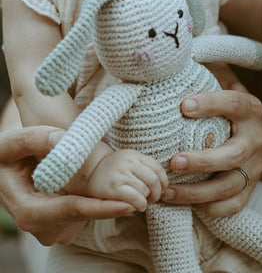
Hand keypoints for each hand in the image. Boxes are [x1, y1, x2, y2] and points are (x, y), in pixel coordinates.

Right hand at [0, 126, 134, 244]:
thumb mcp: (11, 144)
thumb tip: (61, 138)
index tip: (126, 203)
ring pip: (87, 216)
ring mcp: (51, 227)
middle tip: (143, 194)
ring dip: (107, 203)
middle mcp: (40, 225)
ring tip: (129, 189)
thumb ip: (34, 139)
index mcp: (28, 211)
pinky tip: (113, 188)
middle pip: (84, 216)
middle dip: (112, 205)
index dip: (100, 207)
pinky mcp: (60, 222)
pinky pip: (86, 213)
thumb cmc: (5, 154)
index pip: (71, 210)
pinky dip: (100, 201)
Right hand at [86, 149, 168, 211]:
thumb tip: (164, 183)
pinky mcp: (113, 188)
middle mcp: (128, 162)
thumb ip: (144, 167)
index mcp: (134, 155)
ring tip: (145, 203)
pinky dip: (140, 205)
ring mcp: (120, 175)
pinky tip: (138, 207)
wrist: (88, 173)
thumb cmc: (113, 170)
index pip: (157, 168)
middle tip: (155, 198)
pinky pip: (134, 198)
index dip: (164, 181)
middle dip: (158, 192)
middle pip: (153, 180)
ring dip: (148, 200)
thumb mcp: (129, 161)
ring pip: (145, 190)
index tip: (163, 189)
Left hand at [163, 77, 261, 217]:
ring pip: (230, 184)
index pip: (233, 103)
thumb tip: (171, 58)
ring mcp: (256, 166)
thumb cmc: (226, 107)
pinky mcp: (251, 187)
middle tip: (173, 161)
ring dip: (198, 192)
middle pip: (233, 153)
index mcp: (250, 109)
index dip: (211, 104)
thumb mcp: (223, 84)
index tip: (183, 105)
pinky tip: (188, 206)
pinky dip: (212, 209)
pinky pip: (234, 204)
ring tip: (167, 191)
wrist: (255, 134)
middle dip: (202, 160)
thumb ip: (205, 72)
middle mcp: (256, 138)